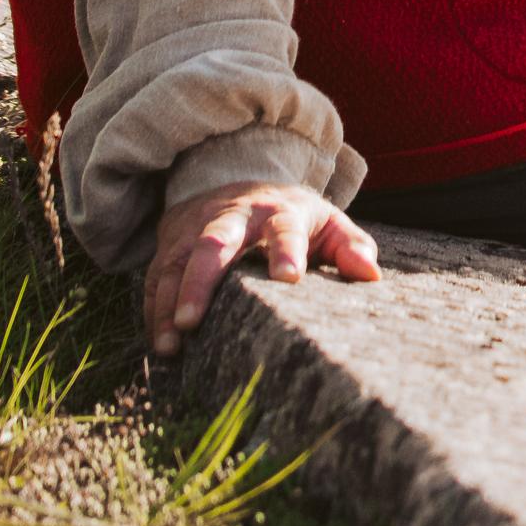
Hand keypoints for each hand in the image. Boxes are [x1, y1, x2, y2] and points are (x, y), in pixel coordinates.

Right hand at [142, 182, 382, 356]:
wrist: (233, 181)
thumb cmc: (289, 216)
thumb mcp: (326, 222)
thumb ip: (350, 246)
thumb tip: (371, 275)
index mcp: (279, 211)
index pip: (285, 228)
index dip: (287, 250)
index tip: (289, 278)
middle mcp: (233, 216)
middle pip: (215, 241)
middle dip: (202, 279)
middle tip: (194, 320)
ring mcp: (196, 229)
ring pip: (177, 261)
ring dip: (171, 301)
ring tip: (172, 344)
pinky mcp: (170, 245)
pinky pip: (156, 277)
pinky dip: (153, 309)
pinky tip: (161, 343)